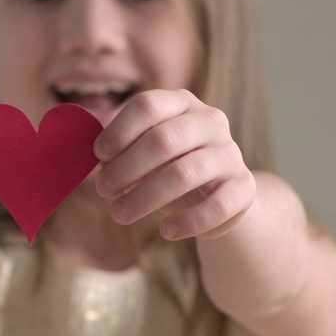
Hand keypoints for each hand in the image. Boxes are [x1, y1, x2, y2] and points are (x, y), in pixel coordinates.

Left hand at [93, 89, 255, 240]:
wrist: (221, 195)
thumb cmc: (171, 168)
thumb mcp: (146, 153)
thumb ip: (121, 150)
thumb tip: (91, 158)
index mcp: (182, 103)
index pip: (148, 105)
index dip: (118, 131)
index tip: (97, 157)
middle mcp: (210, 121)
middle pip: (163, 139)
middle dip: (126, 168)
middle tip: (102, 190)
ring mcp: (230, 153)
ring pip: (185, 173)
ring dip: (145, 197)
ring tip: (119, 215)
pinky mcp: (244, 188)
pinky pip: (216, 205)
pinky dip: (187, 221)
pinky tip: (165, 232)